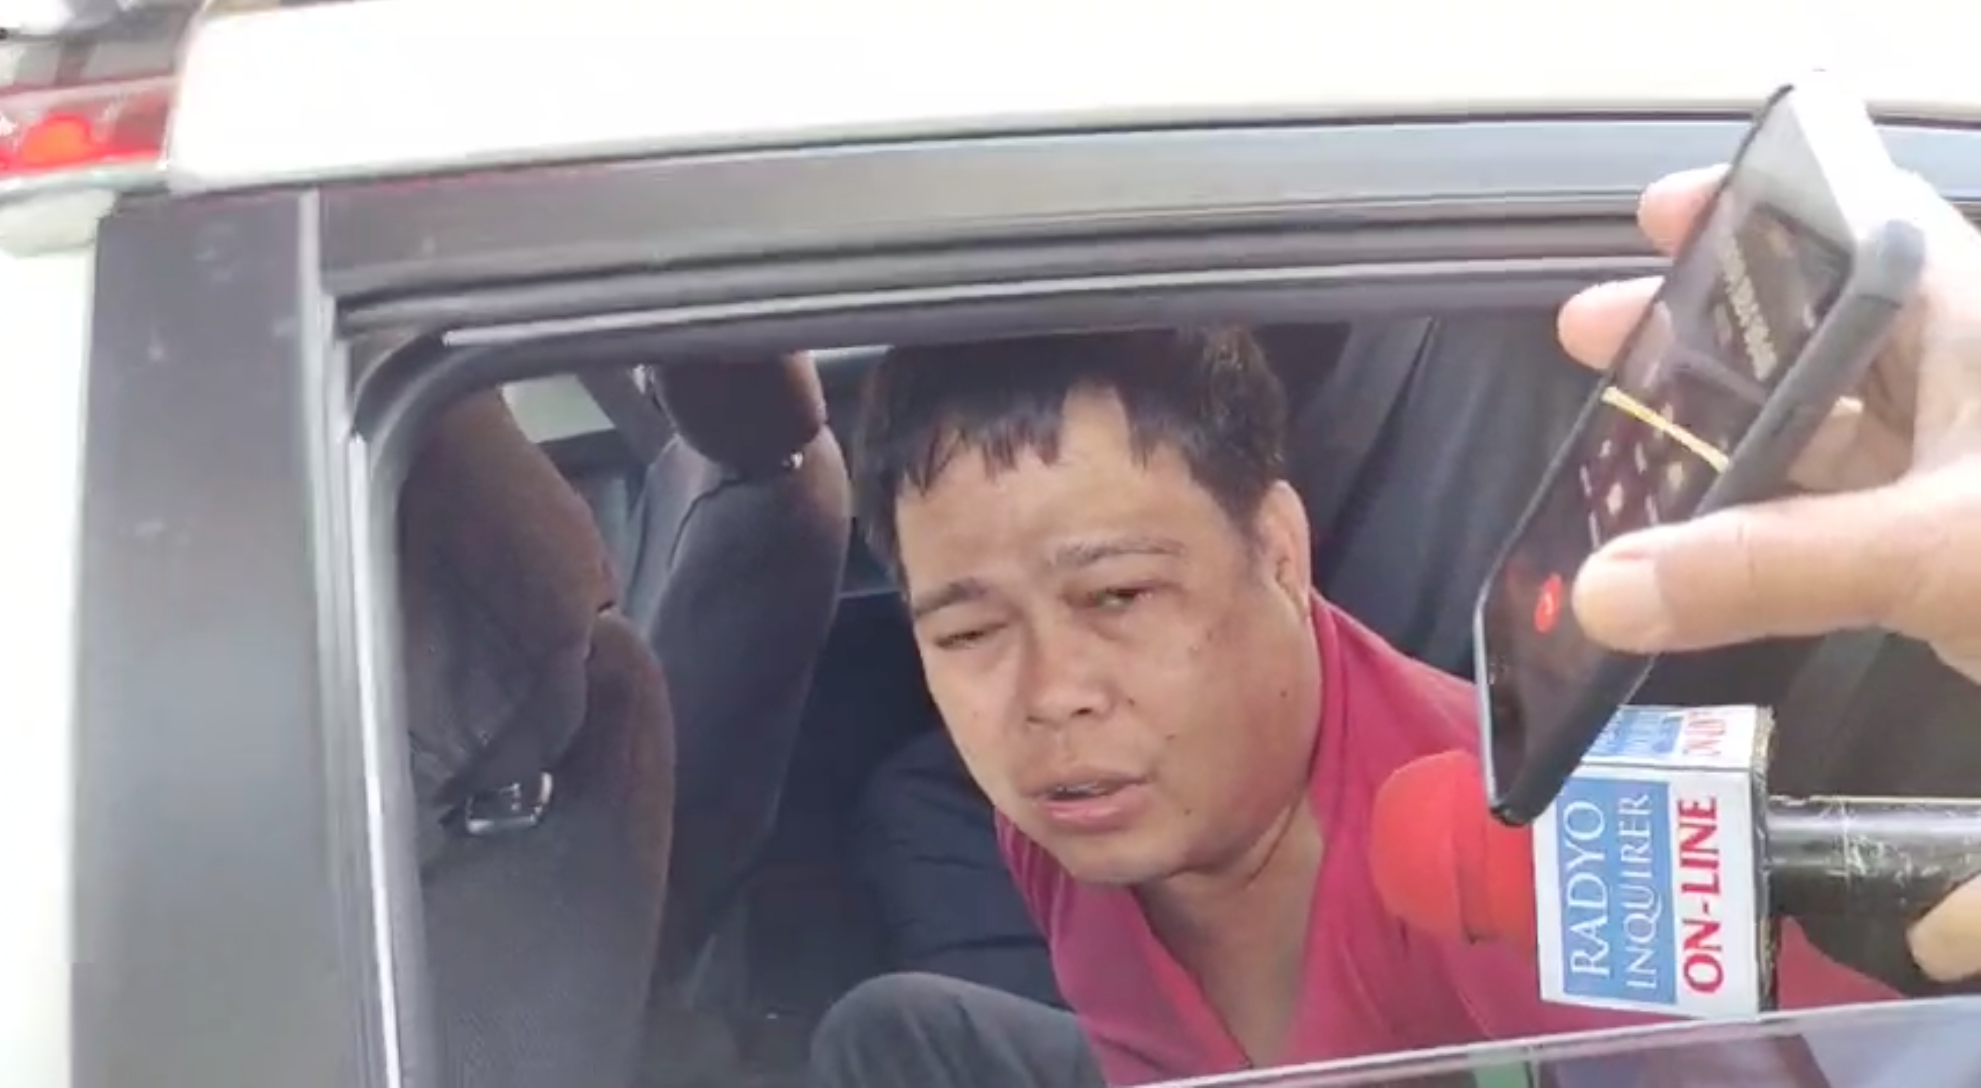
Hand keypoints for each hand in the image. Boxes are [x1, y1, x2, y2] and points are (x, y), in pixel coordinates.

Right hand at [1556, 165, 1980, 981]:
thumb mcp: (1936, 549)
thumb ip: (1769, 569)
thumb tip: (1605, 590)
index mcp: (1969, 329)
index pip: (1856, 230)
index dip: (1758, 216)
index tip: (1659, 218)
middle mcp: (1962, 386)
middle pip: (1813, 335)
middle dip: (1704, 336)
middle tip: (1597, 337)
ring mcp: (1958, 473)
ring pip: (1823, 437)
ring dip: (1725, 446)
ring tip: (1619, 452)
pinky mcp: (1953, 553)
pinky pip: (1837, 522)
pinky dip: (1765, 533)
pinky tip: (1699, 554)